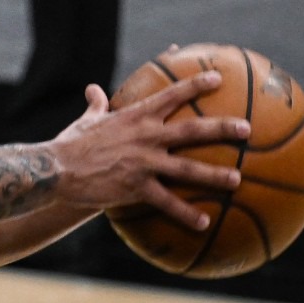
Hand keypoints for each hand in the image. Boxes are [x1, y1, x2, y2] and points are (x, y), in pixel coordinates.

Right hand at [48, 71, 249, 230]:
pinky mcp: (137, 187)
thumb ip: (96, 105)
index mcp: (135, 117)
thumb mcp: (86, 120)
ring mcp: (143, 163)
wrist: (57, 169)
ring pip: (188, 169)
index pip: (171, 95)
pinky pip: (167, 203)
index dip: (196, 85)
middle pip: (192, 130)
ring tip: (237, 179)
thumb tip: (92, 89)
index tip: (218, 78)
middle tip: (246, 128)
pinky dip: (186, 214)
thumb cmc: (72, 143)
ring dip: (215, 175)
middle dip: (222, 128)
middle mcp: (145, 137)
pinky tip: (204, 224)